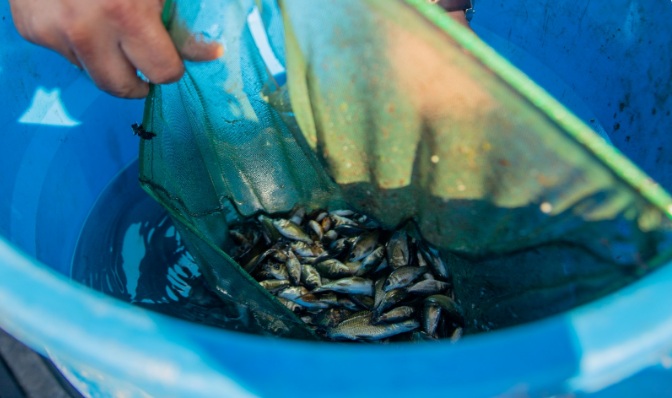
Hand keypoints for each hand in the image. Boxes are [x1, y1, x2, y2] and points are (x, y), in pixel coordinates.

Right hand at [9, 0, 222, 97]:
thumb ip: (179, 18)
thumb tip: (209, 53)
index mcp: (126, 14)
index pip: (161, 72)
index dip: (172, 68)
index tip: (174, 62)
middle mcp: (86, 30)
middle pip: (120, 87)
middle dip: (138, 80)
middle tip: (145, 63)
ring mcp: (52, 31)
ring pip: (91, 70)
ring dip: (106, 59)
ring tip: (110, 26)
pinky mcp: (30, 28)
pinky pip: (64, 52)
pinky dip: (77, 41)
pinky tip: (80, 12)